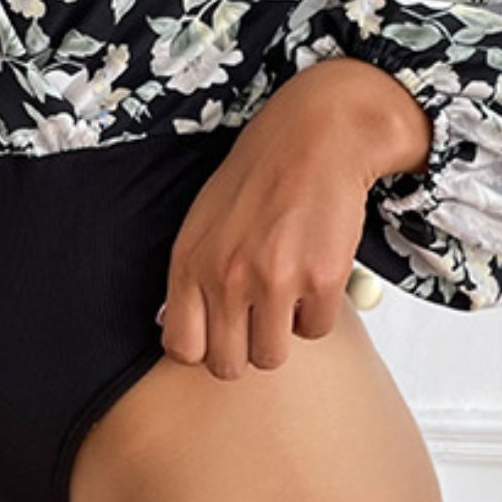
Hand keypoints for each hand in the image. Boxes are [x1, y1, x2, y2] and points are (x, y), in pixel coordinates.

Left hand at [157, 58, 425, 379]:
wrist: (315, 137)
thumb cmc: (260, 175)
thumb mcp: (204, 221)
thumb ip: (192, 276)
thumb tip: (183, 332)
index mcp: (190, 262)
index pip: (181, 348)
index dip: (204, 348)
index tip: (221, 333)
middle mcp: (225, 276)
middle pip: (227, 365)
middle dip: (245, 349)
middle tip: (260, 319)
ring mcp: (273, 281)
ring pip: (272, 356)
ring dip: (283, 332)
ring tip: (288, 294)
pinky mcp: (320, 280)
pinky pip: (317, 330)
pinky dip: (318, 311)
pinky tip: (315, 273)